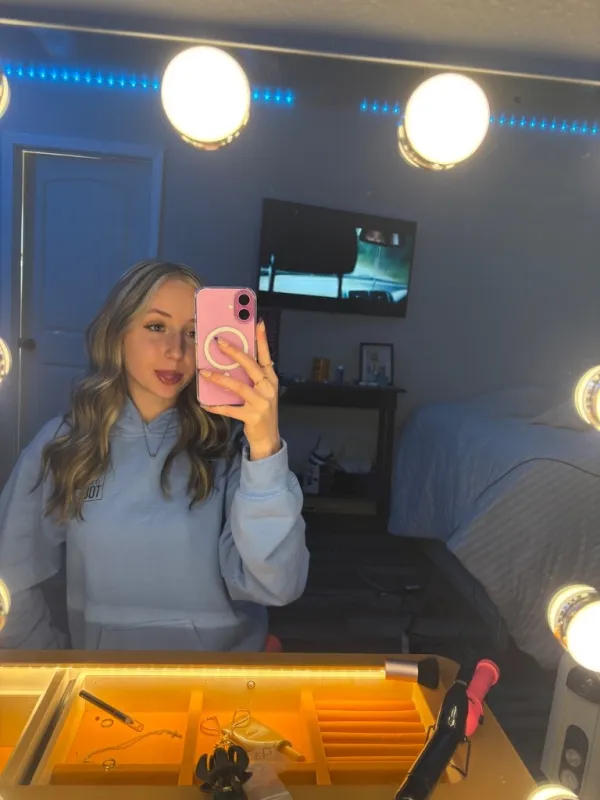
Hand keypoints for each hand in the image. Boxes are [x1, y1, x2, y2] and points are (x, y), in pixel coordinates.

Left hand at [199, 319, 280, 460]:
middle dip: (234, 352)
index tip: (258, 324)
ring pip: (238, 386)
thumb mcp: (262, 392)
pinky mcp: (251, 417)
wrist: (268, 439)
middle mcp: (268, 389)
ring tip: (204, 372)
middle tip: (219, 342)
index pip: (266, 357)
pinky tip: (204, 403)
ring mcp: (261, 403)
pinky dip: (216, 406)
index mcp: (271, 380)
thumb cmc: (261, 411)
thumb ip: (253, 377)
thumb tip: (235, 359)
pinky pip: (230, 409)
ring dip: (220, 378)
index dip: (262, 340)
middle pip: (251, 366)